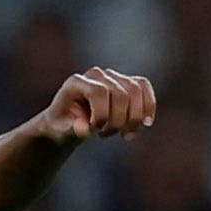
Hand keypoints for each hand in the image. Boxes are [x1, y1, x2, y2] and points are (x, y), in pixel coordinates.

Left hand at [40, 67, 156, 144]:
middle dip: (118, 121)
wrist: (69, 122)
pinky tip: (145, 123)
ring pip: (135, 91)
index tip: (94, 129)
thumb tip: (84, 128)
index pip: (99, 91)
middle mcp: (96, 75)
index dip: (101, 114)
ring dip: (134, 118)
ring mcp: (112, 76)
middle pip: (120, 94)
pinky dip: (148, 106)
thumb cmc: (64, 126)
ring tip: (125, 135)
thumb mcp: (61, 131)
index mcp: (76, 82)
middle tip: (105, 135)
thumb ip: (72, 129)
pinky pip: (144, 87)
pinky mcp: (125, 83)